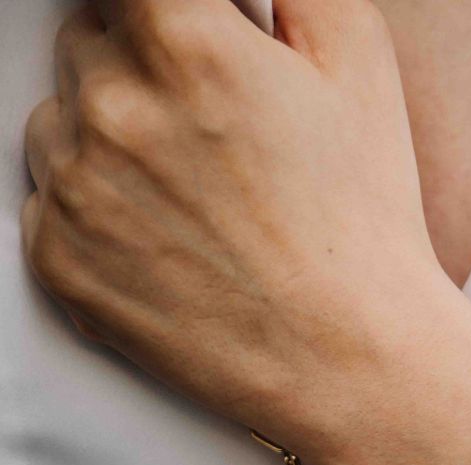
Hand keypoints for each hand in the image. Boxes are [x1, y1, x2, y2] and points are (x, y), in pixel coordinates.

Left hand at [20, 0, 458, 464]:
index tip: (180, 41)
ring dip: (105, 139)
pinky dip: (93, 214)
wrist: (350, 362)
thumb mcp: (358, 57)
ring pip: (58, 121)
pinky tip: (165, 240)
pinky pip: (46, 202)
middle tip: (210, 132)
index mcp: (181, 38)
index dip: (161, 12)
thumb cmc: (363, 221)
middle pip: (86, 39)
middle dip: (137, 69)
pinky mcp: (59, 260)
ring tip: (188, 194)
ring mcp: (78, 188)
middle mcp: (113, 105)